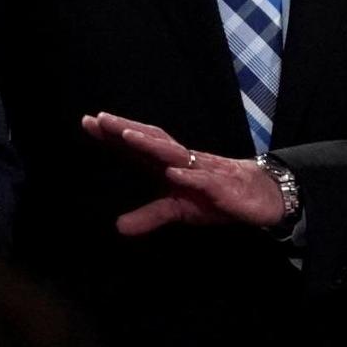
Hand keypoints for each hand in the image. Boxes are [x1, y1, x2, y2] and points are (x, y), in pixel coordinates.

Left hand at [80, 113, 282, 234]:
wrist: (259, 196)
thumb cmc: (214, 197)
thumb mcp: (177, 211)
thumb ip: (149, 216)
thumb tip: (118, 228)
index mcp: (168, 164)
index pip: (137, 146)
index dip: (113, 135)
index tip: (87, 122)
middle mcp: (181, 160)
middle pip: (150, 139)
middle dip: (125, 129)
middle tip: (99, 119)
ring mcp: (201, 170)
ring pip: (173, 152)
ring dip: (150, 144)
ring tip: (127, 136)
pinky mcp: (220, 186)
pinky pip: (203, 179)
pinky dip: (188, 175)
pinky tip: (173, 173)